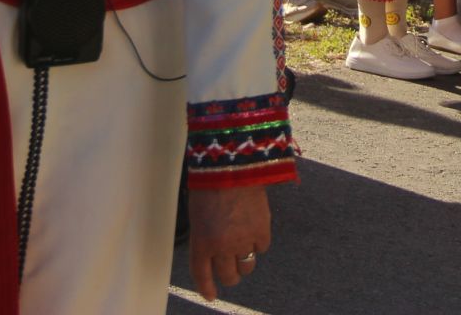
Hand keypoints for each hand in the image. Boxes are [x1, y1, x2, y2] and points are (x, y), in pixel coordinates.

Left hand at [187, 184, 271, 301]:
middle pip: (228, 276)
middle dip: (229, 276)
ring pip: (247, 267)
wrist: (232, 165)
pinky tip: (255, 231)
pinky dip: (258, 243)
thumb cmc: (210, 184)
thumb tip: (213, 251)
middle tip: (231, 270)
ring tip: (244, 250)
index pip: (202, 275)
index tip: (211, 295)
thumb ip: (204, 236)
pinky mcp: (262, 231)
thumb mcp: (198, 215)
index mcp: (201, 242)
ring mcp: (243, 240)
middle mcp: (222, 247)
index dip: (207, 288)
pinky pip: (262, 248)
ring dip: (244, 262)